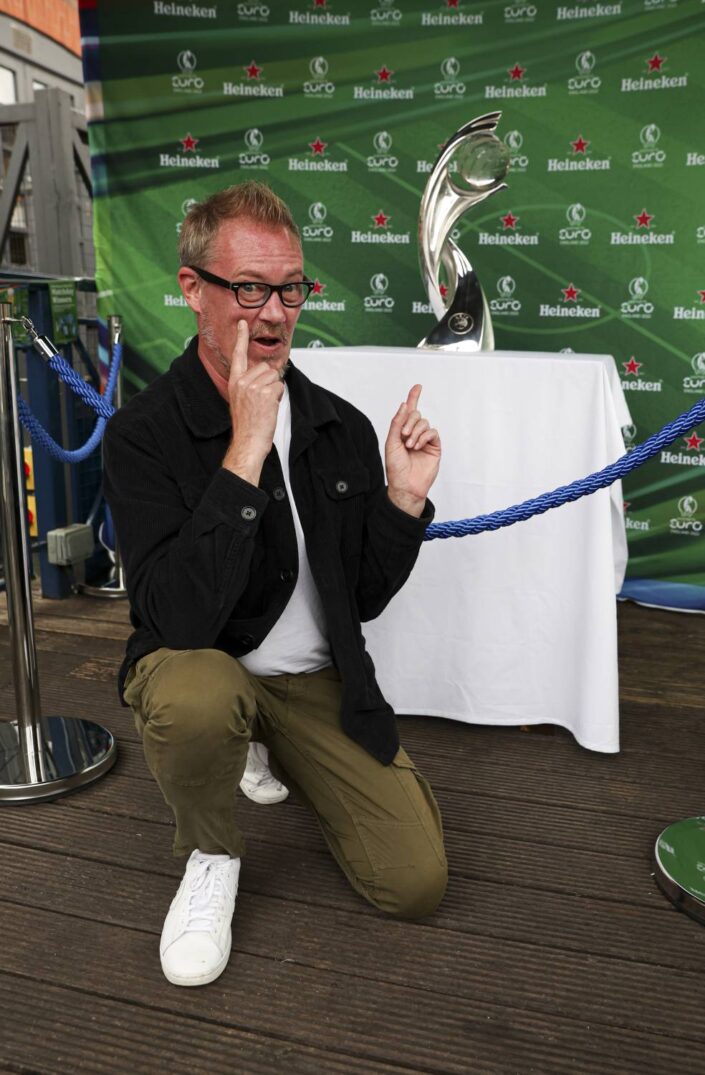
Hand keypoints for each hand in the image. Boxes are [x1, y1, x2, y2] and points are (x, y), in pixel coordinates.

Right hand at [222, 320, 284, 485]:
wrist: (248, 441)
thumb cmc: (247, 425)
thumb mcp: (242, 400)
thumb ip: (250, 384)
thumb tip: (268, 372)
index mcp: (234, 382)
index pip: (238, 355)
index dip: (241, 338)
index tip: (243, 323)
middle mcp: (242, 381)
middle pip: (266, 368)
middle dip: (270, 381)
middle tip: (262, 401)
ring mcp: (253, 387)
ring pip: (274, 377)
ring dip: (275, 390)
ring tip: (265, 406)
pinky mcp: (265, 393)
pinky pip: (280, 386)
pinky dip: (279, 397)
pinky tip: (269, 409)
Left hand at [385, 385, 440, 517]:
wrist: (406, 485)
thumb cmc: (396, 468)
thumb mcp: (392, 442)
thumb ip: (397, 423)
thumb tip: (404, 405)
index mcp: (402, 432)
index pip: (408, 411)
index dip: (413, 398)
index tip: (417, 386)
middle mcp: (414, 434)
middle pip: (416, 415)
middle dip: (409, 422)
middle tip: (404, 435)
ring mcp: (425, 440)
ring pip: (424, 423)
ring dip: (416, 432)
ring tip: (410, 445)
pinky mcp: (434, 447)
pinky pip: (433, 432)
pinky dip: (425, 436)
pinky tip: (418, 446)